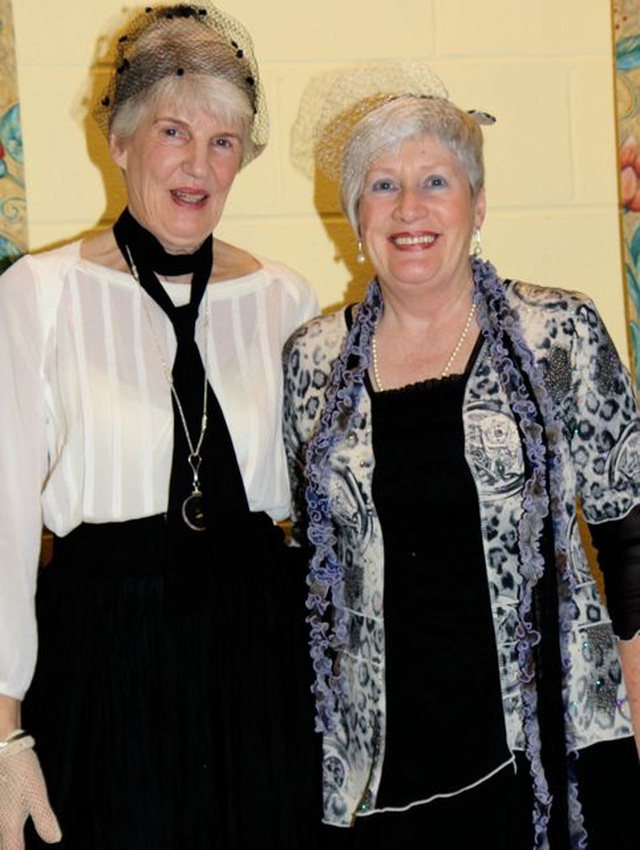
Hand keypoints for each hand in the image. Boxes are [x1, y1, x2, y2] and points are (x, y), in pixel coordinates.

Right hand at [0, 732, 61, 847]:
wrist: (3, 747)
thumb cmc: (19, 770)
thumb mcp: (36, 794)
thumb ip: (44, 819)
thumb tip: (55, 839)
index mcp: (8, 824)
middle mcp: (0, 821)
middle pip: (4, 844)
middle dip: (12, 848)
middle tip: (21, 847)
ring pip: (2, 834)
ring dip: (8, 840)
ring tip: (17, 842)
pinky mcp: (0, 801)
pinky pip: (2, 822)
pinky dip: (6, 830)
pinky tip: (11, 824)